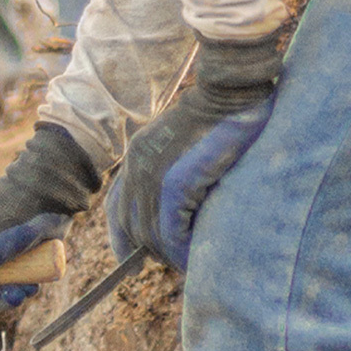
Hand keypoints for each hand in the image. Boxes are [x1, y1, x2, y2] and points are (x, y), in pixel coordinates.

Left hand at [107, 31, 281, 271]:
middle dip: (152, 251)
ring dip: (170, 254)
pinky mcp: (173, 179)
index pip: (116, 207)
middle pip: (131, 225)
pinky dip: (181, 246)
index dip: (121, 239)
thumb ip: (176, 172)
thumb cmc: (224, 111)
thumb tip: (183, 211)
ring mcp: (150, 172)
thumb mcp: (187, 143)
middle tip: (177, 263)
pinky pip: (170, 226)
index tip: (129, 263)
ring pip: (150, 231)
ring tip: (190, 264)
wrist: (234, 86)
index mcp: (136, 156)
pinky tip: (194, 256)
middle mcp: (134, 165)